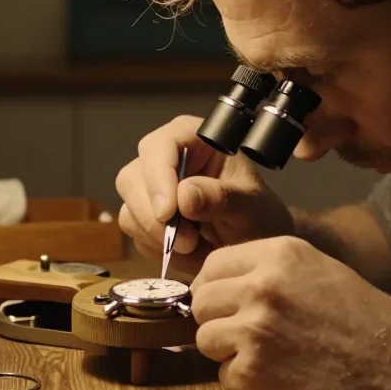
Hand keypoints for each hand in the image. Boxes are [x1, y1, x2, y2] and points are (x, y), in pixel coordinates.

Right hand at [116, 116, 293, 274]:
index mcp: (194, 138)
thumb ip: (221, 198)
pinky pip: (135, 234)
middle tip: (189, 242)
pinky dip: (159, 250)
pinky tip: (190, 251)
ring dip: (159, 238)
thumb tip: (184, 195)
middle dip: (155, 217)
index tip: (169, 212)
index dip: (158, 178)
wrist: (257, 245)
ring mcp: (151, 189)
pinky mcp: (145, 217)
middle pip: (132, 179)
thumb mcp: (252, 206)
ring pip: (130, 210)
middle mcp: (165, 158)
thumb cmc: (260, 216)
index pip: (159, 146)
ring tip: (199, 247)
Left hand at [191, 236, 390, 389]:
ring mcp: (254, 328)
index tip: (225, 305)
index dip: (215, 287)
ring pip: (205, 339)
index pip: (214, 264)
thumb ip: (271, 270)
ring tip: (265, 358)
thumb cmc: (367, 322)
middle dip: (217, 320)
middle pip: (201, 302)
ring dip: (228, 353)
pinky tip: (277, 381)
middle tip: (245, 336)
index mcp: (279, 254)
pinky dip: (246, 384)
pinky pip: (225, 377)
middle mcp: (261, 285)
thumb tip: (225, 283)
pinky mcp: (254, 371)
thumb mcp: (320, 270)